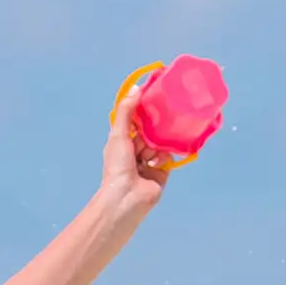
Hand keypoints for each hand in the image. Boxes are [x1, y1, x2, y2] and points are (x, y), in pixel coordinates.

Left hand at [102, 84, 173, 207]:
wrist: (127, 197)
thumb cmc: (118, 165)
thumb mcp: (119, 134)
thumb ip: (127, 111)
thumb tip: (137, 87)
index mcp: (122, 141)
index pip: (135, 120)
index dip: (142, 110)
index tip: (153, 97)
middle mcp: (135, 150)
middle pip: (149, 130)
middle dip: (151, 129)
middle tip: (152, 128)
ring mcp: (150, 161)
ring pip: (159, 142)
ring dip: (153, 146)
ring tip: (146, 156)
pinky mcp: (162, 170)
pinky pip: (167, 156)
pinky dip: (162, 157)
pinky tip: (154, 164)